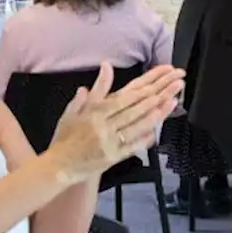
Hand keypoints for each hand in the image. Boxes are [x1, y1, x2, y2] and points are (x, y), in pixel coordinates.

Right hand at [48, 63, 184, 182]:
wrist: (60, 166)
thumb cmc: (67, 137)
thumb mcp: (74, 110)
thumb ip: (95, 90)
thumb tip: (106, 66)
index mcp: (94, 113)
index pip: (123, 99)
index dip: (142, 90)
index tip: (157, 82)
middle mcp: (103, 127)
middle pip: (134, 110)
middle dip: (155, 98)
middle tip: (172, 87)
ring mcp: (110, 143)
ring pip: (136, 126)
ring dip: (155, 115)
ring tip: (170, 103)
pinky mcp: (114, 158)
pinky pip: (133, 147)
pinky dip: (145, 138)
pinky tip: (157, 131)